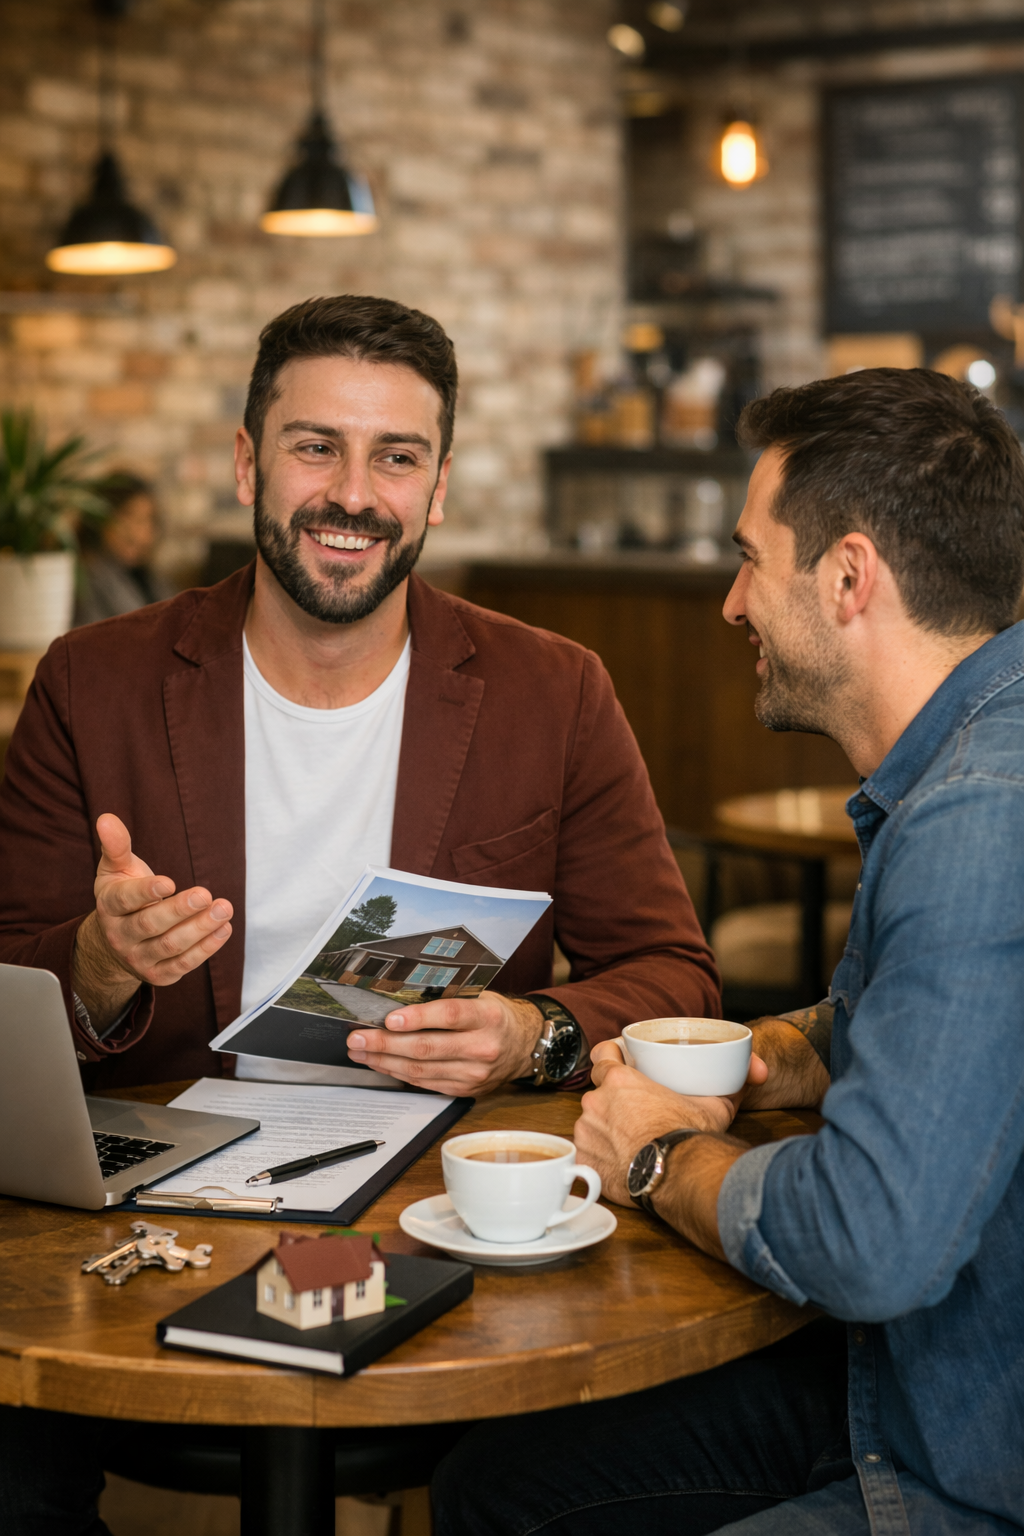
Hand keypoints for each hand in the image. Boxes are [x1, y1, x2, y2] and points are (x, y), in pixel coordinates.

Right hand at [73, 814, 233, 1028]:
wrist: (116, 943)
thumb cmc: (123, 896)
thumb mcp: (116, 869)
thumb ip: (116, 846)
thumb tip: (107, 818)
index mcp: (110, 906)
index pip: (125, 900)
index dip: (146, 892)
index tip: (169, 882)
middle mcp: (121, 936)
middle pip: (150, 925)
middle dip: (180, 910)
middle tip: (206, 894)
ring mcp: (140, 958)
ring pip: (170, 946)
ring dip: (200, 929)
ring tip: (224, 908)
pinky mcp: (160, 974)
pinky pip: (184, 964)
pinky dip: (206, 948)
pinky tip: (223, 929)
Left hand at [345, 991, 541, 1096]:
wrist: (523, 1045)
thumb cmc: (495, 1016)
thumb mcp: (480, 998)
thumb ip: (448, 999)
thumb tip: (399, 1001)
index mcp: (487, 1017)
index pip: (448, 1016)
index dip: (417, 1018)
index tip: (389, 1019)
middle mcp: (482, 1047)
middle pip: (426, 1048)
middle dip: (385, 1044)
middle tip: (357, 1038)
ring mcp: (474, 1074)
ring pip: (421, 1070)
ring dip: (385, 1061)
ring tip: (360, 1052)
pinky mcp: (465, 1090)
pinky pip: (426, 1083)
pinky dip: (399, 1074)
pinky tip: (382, 1064)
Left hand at [574, 1045, 767, 1205]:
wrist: (678, 1175)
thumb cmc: (691, 1136)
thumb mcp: (714, 1105)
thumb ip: (730, 1085)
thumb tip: (756, 1071)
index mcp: (620, 1080)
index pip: (601, 1056)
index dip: (607, 1059)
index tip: (614, 1065)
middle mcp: (596, 1102)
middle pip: (598, 1094)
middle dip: (612, 1104)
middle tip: (634, 1116)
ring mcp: (587, 1131)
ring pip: (592, 1125)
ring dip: (605, 1131)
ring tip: (630, 1144)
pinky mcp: (584, 1160)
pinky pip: (587, 1154)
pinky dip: (599, 1158)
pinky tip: (617, 1164)